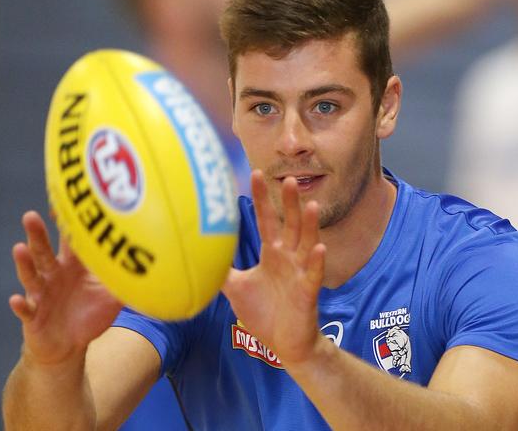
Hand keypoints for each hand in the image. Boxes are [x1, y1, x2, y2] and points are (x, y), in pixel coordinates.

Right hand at [9, 211, 122, 365]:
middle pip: (44, 251)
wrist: (69, 345)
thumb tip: (157, 266)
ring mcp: (41, 294)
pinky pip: (26, 309)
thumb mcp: (113, 297)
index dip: (66, 223)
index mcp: (73, 266)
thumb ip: (129, 279)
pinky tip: (17, 300)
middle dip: (37, 234)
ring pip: (31, 275)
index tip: (63, 203)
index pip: (69, 240)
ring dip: (25, 263)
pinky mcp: (33, 315)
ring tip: (19, 248)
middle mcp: (54, 275)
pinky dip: (21, 305)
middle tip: (31, 216)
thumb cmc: (91, 314)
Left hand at [222, 171, 326, 365]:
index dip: (262, 199)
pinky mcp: (308, 292)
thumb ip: (222, 270)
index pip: (266, 220)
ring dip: (309, 225)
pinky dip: (316, 261)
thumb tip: (197, 254)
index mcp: (272, 254)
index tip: (256, 174)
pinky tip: (319, 248)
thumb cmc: (264, 313)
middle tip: (289, 179)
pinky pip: (313, 275)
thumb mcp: (236, 289)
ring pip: (306, 244)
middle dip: (290, 203)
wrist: (284, 344)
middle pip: (290, 225)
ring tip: (311, 205)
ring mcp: (300, 273)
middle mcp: (288, 258)